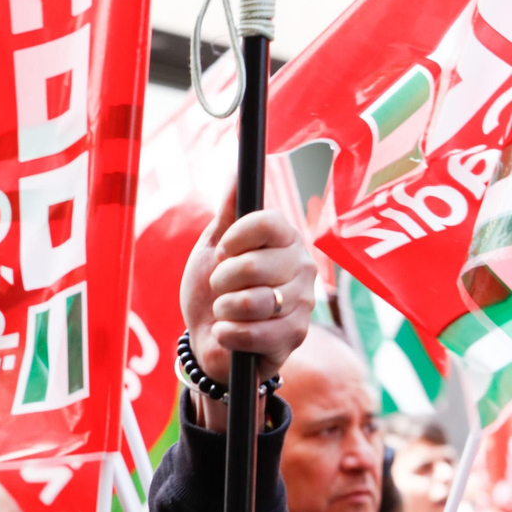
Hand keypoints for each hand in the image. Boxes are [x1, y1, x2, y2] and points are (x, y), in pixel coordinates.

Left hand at [180, 184, 315, 386]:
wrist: (210, 341)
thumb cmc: (213, 291)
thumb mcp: (213, 248)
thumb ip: (229, 213)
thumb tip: (239, 170)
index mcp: (285, 240)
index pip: (267, 222)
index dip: (235, 238)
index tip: (221, 251)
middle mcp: (301, 268)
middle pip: (253, 264)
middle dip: (221, 281)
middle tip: (221, 289)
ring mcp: (302, 303)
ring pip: (252, 301)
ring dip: (223, 309)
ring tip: (225, 312)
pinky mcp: (294, 336)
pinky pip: (252, 333)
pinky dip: (227, 335)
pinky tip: (228, 333)